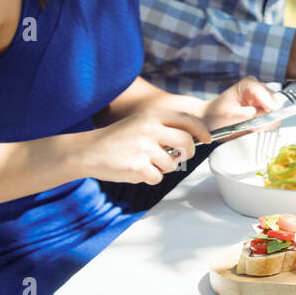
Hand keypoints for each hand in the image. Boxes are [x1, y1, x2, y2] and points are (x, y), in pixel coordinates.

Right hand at [77, 107, 210, 184]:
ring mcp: (144, 149)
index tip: (207, 140)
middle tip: (180, 157)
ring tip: (145, 162)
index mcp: (152, 116)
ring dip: (163, 168)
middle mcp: (150, 130)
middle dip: (188, 153)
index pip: (187, 121)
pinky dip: (150, 178)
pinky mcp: (138, 167)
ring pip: (172, 164)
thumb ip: (163, 127)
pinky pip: (157, 178)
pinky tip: (136, 171)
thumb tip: (193, 138)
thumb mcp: (140, 123)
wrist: (88, 151)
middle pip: (186, 143)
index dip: (201, 131)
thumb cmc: (117, 139)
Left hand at [202, 75, 285, 136]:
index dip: (267, 109)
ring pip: (277, 110)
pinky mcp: (266, 106)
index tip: (261, 122)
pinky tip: (254, 125)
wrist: (211, 119)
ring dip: (267, 121)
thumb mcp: (230, 116)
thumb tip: (266, 113)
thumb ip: (250, 114)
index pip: (267, 95)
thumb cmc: (217, 115)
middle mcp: (258, 87)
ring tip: (252, 126)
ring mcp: (263, 96)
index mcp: (249, 84)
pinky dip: (266, 123)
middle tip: (254, 126)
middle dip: (267, 117)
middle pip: (276, 102)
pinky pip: (274, 116)